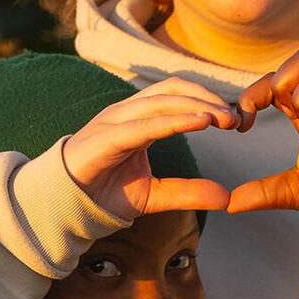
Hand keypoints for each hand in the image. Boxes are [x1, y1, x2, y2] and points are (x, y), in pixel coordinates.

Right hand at [62, 76, 238, 218]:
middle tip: (236, 118)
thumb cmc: (104, 194)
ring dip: (196, 106)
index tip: (236, 119)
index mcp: (138, 119)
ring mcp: (112, 122)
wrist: (62, 208)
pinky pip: (144, 124)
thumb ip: (188, 192)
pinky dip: (175, 121)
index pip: (177, 95)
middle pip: (172, 90)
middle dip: (207, 99)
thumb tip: (227, 197)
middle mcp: (126, 113)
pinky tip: (200, 123)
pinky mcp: (104, 138)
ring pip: (160, 102)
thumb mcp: (155, 195)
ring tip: (223, 118)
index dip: (207, 101)